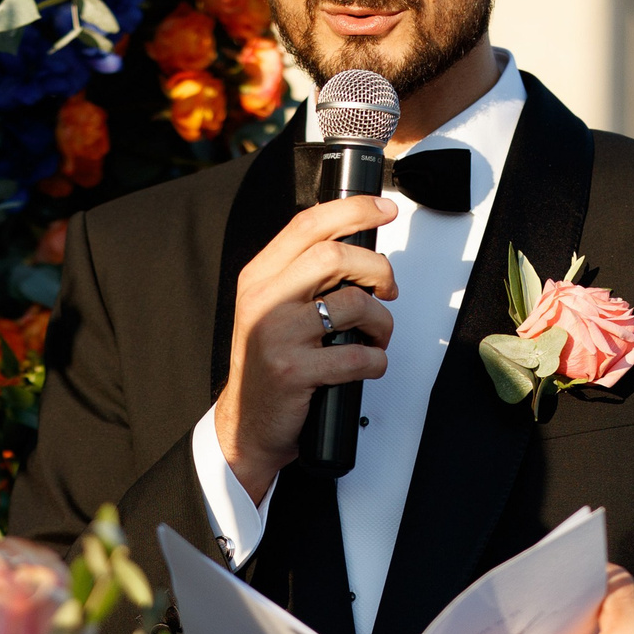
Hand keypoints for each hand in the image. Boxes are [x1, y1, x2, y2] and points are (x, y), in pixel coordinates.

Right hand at [213, 196, 399, 502]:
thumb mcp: (273, 309)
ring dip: (381, 322)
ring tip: (376, 336)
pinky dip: (376, 361)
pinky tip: (367, 365)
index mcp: (260, 278)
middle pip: (334, 256)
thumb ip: (303, 277)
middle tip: (386, 288)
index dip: (354, 210)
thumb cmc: (269, 365)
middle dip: (376, 269)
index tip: (383, 210)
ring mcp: (276, 335)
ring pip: (353, 304)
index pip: (308, 225)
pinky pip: (357, 356)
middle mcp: (263, 300)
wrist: (246, 423)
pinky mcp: (292, 370)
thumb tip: (359, 254)